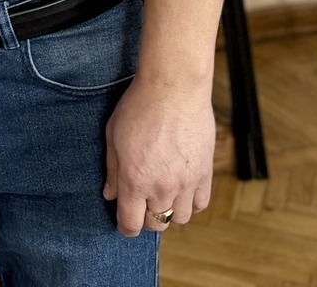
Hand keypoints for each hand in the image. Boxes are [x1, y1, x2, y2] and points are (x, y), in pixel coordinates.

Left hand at [102, 73, 214, 235]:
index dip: (125, 228)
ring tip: (162, 195)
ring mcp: (186, 182)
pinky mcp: (205, 173)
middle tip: (141, 204)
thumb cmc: (138, 106)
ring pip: (179, 219)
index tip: (124, 223)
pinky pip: (200, 204)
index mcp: (135, 180)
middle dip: (145, 219)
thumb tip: (110, 195)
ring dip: (169, 212)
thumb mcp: (113, 136)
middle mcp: (161, 187)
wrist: (174, 87)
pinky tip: (182, 189)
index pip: (131, 223)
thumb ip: (112, 170)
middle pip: (155, 224)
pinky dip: (190, 203)